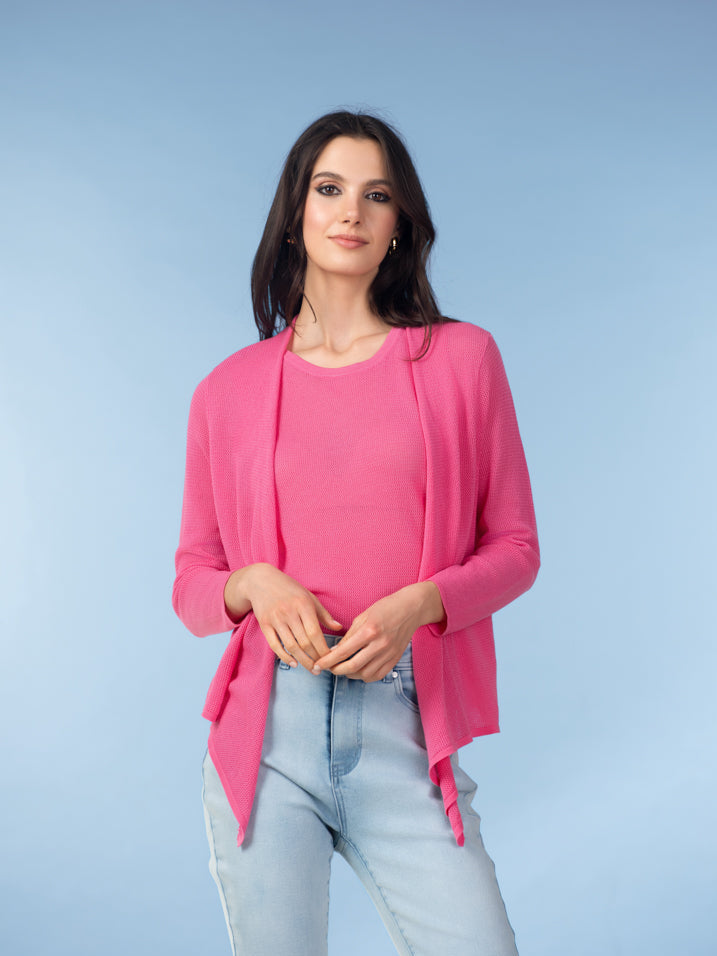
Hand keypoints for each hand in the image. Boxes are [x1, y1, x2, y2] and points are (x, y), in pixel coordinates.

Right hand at [224, 564, 341, 671]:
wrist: (260, 580)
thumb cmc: (289, 589)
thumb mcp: (308, 596)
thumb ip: (323, 614)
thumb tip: (339, 627)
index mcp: (303, 604)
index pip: (315, 633)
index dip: (323, 649)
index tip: (331, 659)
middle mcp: (289, 612)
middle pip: (304, 642)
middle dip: (315, 658)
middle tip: (322, 668)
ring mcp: (275, 619)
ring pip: (291, 646)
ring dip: (302, 661)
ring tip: (311, 669)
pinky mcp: (264, 624)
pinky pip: (275, 645)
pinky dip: (284, 657)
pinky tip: (294, 663)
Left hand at [313, 582, 444, 681]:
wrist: (411, 608)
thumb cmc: (385, 608)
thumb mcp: (363, 616)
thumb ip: (349, 636)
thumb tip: (335, 651)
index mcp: (369, 631)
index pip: (343, 652)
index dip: (328, 661)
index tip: (318, 665)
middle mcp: (379, 644)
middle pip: (352, 667)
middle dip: (336, 671)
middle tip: (329, 668)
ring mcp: (389, 653)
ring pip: (364, 675)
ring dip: (350, 675)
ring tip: (344, 668)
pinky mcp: (395, 659)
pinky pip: (377, 676)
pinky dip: (365, 676)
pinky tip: (359, 670)